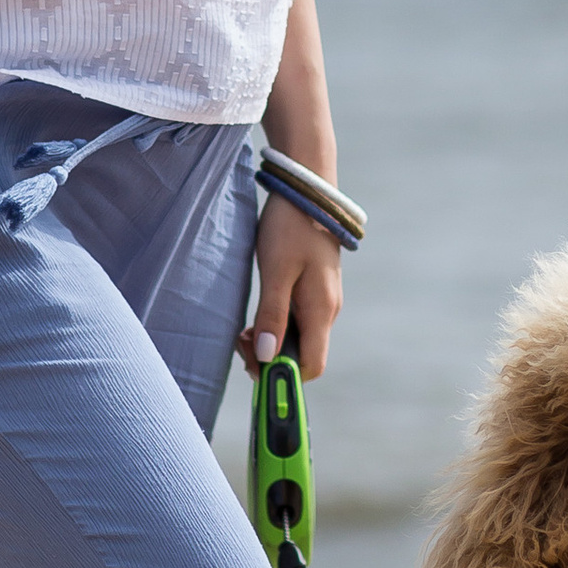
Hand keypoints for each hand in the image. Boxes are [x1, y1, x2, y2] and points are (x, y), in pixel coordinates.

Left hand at [242, 191, 342, 379]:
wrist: (307, 190)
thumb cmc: (290, 228)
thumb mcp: (275, 272)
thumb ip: (271, 316)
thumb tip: (267, 357)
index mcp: (322, 310)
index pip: (312, 366)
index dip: (284, 376)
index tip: (254, 364)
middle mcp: (328, 311)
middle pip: (303, 357)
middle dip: (271, 359)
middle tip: (240, 341)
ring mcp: (323, 301)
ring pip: (298, 340)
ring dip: (271, 343)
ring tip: (243, 329)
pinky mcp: (314, 291)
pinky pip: (297, 323)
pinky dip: (276, 327)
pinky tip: (256, 316)